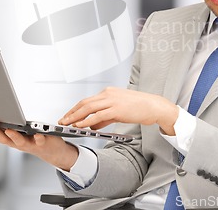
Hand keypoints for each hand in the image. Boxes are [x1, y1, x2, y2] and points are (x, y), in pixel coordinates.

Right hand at [0, 115, 77, 170]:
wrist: (52, 151)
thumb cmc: (32, 138)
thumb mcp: (16, 131)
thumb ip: (6, 123)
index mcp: (8, 138)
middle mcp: (16, 143)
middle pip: (2, 139)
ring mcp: (29, 144)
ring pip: (18, 142)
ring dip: (13, 136)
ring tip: (8, 129)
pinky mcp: (42, 143)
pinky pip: (40, 141)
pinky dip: (38, 138)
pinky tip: (37, 133)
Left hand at [58, 87, 178, 135]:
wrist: (154, 106)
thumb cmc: (139, 107)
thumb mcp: (119, 110)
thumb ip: (105, 117)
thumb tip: (93, 125)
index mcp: (108, 92)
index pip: (87, 100)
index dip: (75, 109)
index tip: (67, 116)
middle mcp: (108, 94)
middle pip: (84, 103)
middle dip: (71, 113)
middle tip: (62, 121)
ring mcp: (112, 101)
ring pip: (88, 108)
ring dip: (75, 117)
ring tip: (67, 124)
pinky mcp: (117, 109)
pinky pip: (98, 115)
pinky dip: (87, 121)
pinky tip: (81, 126)